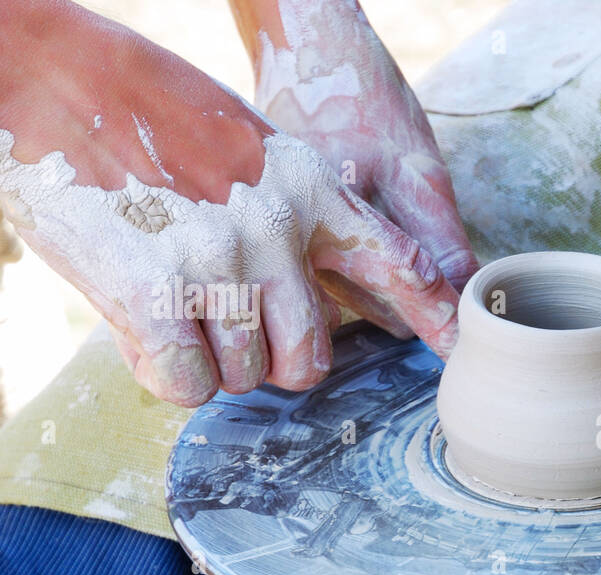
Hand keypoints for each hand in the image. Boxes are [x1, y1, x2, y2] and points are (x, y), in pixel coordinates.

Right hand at [0, 0, 459, 405]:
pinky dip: (167, 373)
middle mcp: (278, 232)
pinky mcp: (154, 296)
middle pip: (310, 360)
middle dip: (270, 360)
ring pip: (245, 377)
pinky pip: (189, 385)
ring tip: (169, 295)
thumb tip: (314, 295)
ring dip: (209, 360)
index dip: (432, 312)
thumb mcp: (257, 148)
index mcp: (313, 192)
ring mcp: (219, 264)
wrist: (55, 77)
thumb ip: (298, 216)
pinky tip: (144, 325)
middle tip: (224, 321)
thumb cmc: (153, 116)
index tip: (458, 344)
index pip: (398, 263)